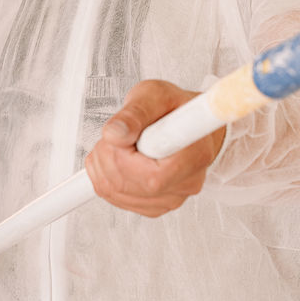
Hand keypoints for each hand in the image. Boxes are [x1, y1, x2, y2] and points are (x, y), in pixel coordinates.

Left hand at [85, 79, 226, 217]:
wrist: (185, 123)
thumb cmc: (174, 108)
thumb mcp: (156, 94)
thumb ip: (135, 112)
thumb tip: (114, 134)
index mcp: (196, 152)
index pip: (154, 175)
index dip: (124, 157)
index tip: (117, 137)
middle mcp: (188, 181)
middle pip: (132, 185)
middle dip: (108, 156)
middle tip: (113, 134)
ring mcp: (173, 197)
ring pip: (118, 194)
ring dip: (103, 166)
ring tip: (116, 143)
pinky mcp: (157, 206)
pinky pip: (117, 200)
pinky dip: (106, 178)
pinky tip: (117, 159)